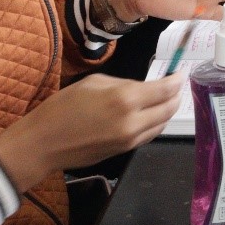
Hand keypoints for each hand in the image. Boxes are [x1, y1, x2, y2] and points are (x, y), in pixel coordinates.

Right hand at [0, 73, 184, 193]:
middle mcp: (133, 121)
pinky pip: (148, 135)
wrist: (42, 144)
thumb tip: (143, 87)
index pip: (166, 89)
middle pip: (169, 108)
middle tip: (175, 85)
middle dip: (176, 95)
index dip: (178, 80)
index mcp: (126, 99)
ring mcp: (129, 140)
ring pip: (162, 124)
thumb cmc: (63, 107)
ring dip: (167, 111)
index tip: (181, 73)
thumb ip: (124, 84)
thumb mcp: (95, 83)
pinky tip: (150, 115)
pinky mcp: (123, 152)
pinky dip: (155, 123)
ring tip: (164, 99)